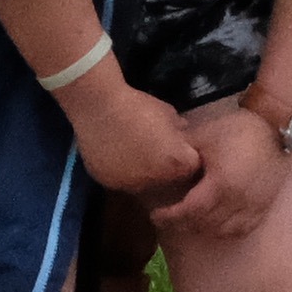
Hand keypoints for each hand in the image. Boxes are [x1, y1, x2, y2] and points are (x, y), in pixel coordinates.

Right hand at [56, 67, 208, 205]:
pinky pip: (123, 182)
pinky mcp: (110, 184)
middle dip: (167, 168)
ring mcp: (131, 185)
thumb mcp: (168, 113)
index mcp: (176, 162)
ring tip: (134, 152)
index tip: (179, 147)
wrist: (99, 107)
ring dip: (144, 172)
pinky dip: (123, 172)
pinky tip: (117, 155)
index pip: (192, 168)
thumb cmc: (138, 106)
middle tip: (156, 149)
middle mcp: (156, 180)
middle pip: (169, 180)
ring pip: (145, 184)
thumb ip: (179, 130)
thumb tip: (182, 136)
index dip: (187, 157)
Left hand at [154, 91, 291, 247]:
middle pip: (203, 225)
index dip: (170, 217)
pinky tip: (217, 223)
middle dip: (182, 223)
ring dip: (203, 229)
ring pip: (222, 231)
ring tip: (191, 219)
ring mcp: (253, 207)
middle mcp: (237, 201)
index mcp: (220, 184)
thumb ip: (181, 151)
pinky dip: (226, 230)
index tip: (156, 215)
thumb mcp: (204, 136)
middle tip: (169, 217)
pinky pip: (242, 229)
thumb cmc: (238, 130)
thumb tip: (159, 162)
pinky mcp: (264, 207)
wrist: (276, 128)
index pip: (189, 211)